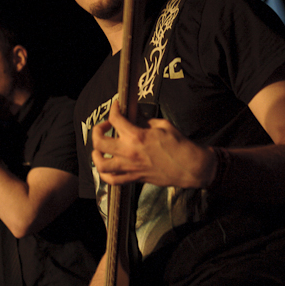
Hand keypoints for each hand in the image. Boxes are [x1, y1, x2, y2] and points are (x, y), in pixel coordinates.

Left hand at [91, 101, 217, 187]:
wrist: (189, 167)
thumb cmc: (178, 145)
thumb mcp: (162, 125)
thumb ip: (143, 120)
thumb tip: (132, 114)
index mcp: (137, 136)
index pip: (115, 119)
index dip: (113, 108)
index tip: (116, 105)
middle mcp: (129, 152)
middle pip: (99, 142)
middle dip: (98, 130)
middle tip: (105, 126)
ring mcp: (130, 167)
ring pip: (100, 164)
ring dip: (96, 154)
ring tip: (100, 148)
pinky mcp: (133, 178)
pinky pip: (111, 180)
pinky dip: (104, 174)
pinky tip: (106, 165)